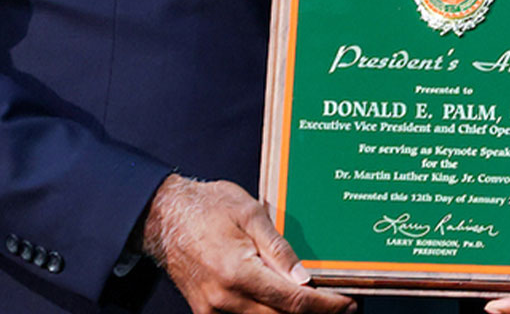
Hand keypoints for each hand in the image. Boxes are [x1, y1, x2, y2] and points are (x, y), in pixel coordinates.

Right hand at [143, 175, 355, 313]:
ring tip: (312, 301)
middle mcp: (224, 298)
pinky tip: (281, 301)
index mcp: (238, 272)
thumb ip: (278, 248)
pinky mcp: (205, 312)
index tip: (346, 304)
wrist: (163, 216)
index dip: (324, 306)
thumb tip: (304, 278)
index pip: (292, 301)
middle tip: (337, 304)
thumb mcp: (250, 214)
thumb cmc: (208, 207)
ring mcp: (213, 309)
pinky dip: (266, 312)